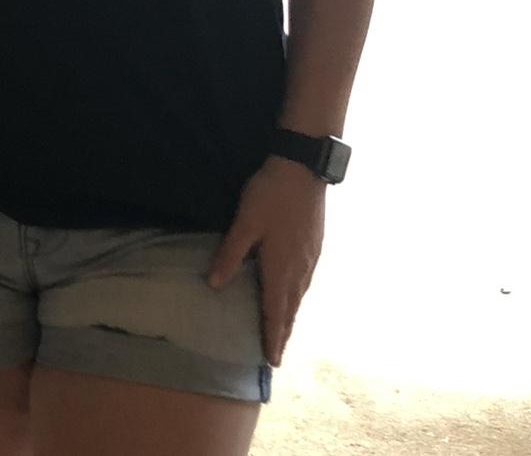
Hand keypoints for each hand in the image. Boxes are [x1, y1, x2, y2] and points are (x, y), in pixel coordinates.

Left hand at [208, 155, 325, 365]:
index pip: (276, 311)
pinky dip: (297, 296)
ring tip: (283, 329)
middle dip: (283, 332)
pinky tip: (293, 293)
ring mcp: (311, 257)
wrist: (304, 169)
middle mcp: (300, 269)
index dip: (273, 336)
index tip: (272, 361)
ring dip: (290, 315)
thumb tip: (215, 285)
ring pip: (299, 295)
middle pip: (290, 309)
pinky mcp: (315, 245)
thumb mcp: (245, 223)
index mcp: (280, 267)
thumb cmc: (270, 195)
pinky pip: (305, 281)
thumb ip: (230, 254)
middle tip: (277, 355)